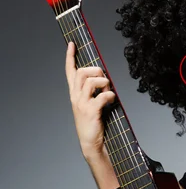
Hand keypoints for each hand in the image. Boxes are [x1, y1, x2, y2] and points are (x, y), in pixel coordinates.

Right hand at [65, 42, 115, 157]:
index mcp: (74, 94)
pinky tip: (112, 101)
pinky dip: (110, 95)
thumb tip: (105, 79)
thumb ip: (93, 91)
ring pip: (90, 81)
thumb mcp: (89, 104)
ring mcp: (81, 104)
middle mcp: (75, 97)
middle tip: (104, 80)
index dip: (70, 57)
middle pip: (81, 73)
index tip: (72, 44)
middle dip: (95, 71)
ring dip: (104, 83)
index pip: (69, 72)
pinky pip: (102, 95)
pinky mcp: (90, 111)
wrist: (90, 143)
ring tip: (108, 91)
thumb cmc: (93, 123)